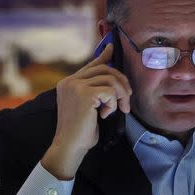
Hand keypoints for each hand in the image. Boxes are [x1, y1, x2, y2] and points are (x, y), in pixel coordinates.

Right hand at [41, 43, 131, 178]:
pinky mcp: (85, 94)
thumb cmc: (80, 131)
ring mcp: (76, 86)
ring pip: (110, 79)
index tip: (111, 48)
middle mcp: (70, 81)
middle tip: (127, 99)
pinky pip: (110, 92)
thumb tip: (112, 78)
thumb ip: (96, 91)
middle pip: (104, 69)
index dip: (104, 57)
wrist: (70, 146)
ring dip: (120, 95)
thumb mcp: (89, 107)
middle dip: (121, 82)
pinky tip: (105, 114)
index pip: (90, 65)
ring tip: (119, 110)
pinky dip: (113, 104)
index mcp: (68, 83)